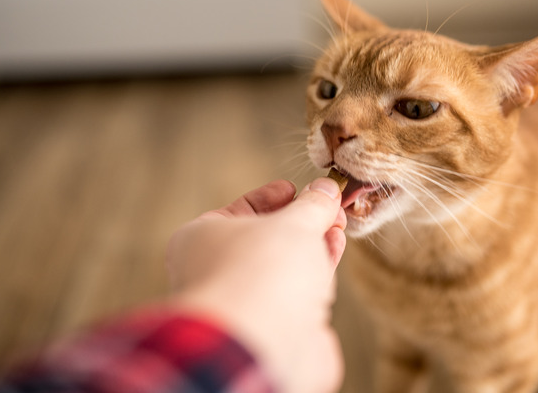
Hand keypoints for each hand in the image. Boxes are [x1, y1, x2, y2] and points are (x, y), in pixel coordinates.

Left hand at [166, 178, 346, 392]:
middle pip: (266, 238)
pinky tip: (335, 250)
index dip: (271, 197)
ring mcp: (248, 303)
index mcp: (201, 240)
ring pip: (286, 267)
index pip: (238, 210)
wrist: (260, 347)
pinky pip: (300, 293)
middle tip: (328, 205)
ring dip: (314, 244)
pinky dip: (319, 272)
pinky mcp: (276, 329)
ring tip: (337, 227)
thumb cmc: (260, 273)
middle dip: (302, 221)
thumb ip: (312, 205)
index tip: (298, 188)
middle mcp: (219, 272)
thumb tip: (325, 189)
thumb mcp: (292, 223)